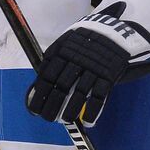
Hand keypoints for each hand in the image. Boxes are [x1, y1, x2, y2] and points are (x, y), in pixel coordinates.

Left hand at [26, 13, 149, 125]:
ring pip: (80, 93)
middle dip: (53, 106)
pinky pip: (100, 95)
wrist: (113, 29)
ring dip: (71, 110)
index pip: (47, 76)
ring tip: (65, 121)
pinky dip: (93, 110)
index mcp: (62, 51)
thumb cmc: (85, 39)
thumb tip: (38, 85)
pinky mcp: (108, 74)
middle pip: (61, 87)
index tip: (35, 110)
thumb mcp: (66, 42)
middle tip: (48, 119)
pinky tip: (88, 121)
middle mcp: (76, 59)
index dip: (39, 95)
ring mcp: (93, 67)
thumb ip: (53, 60)